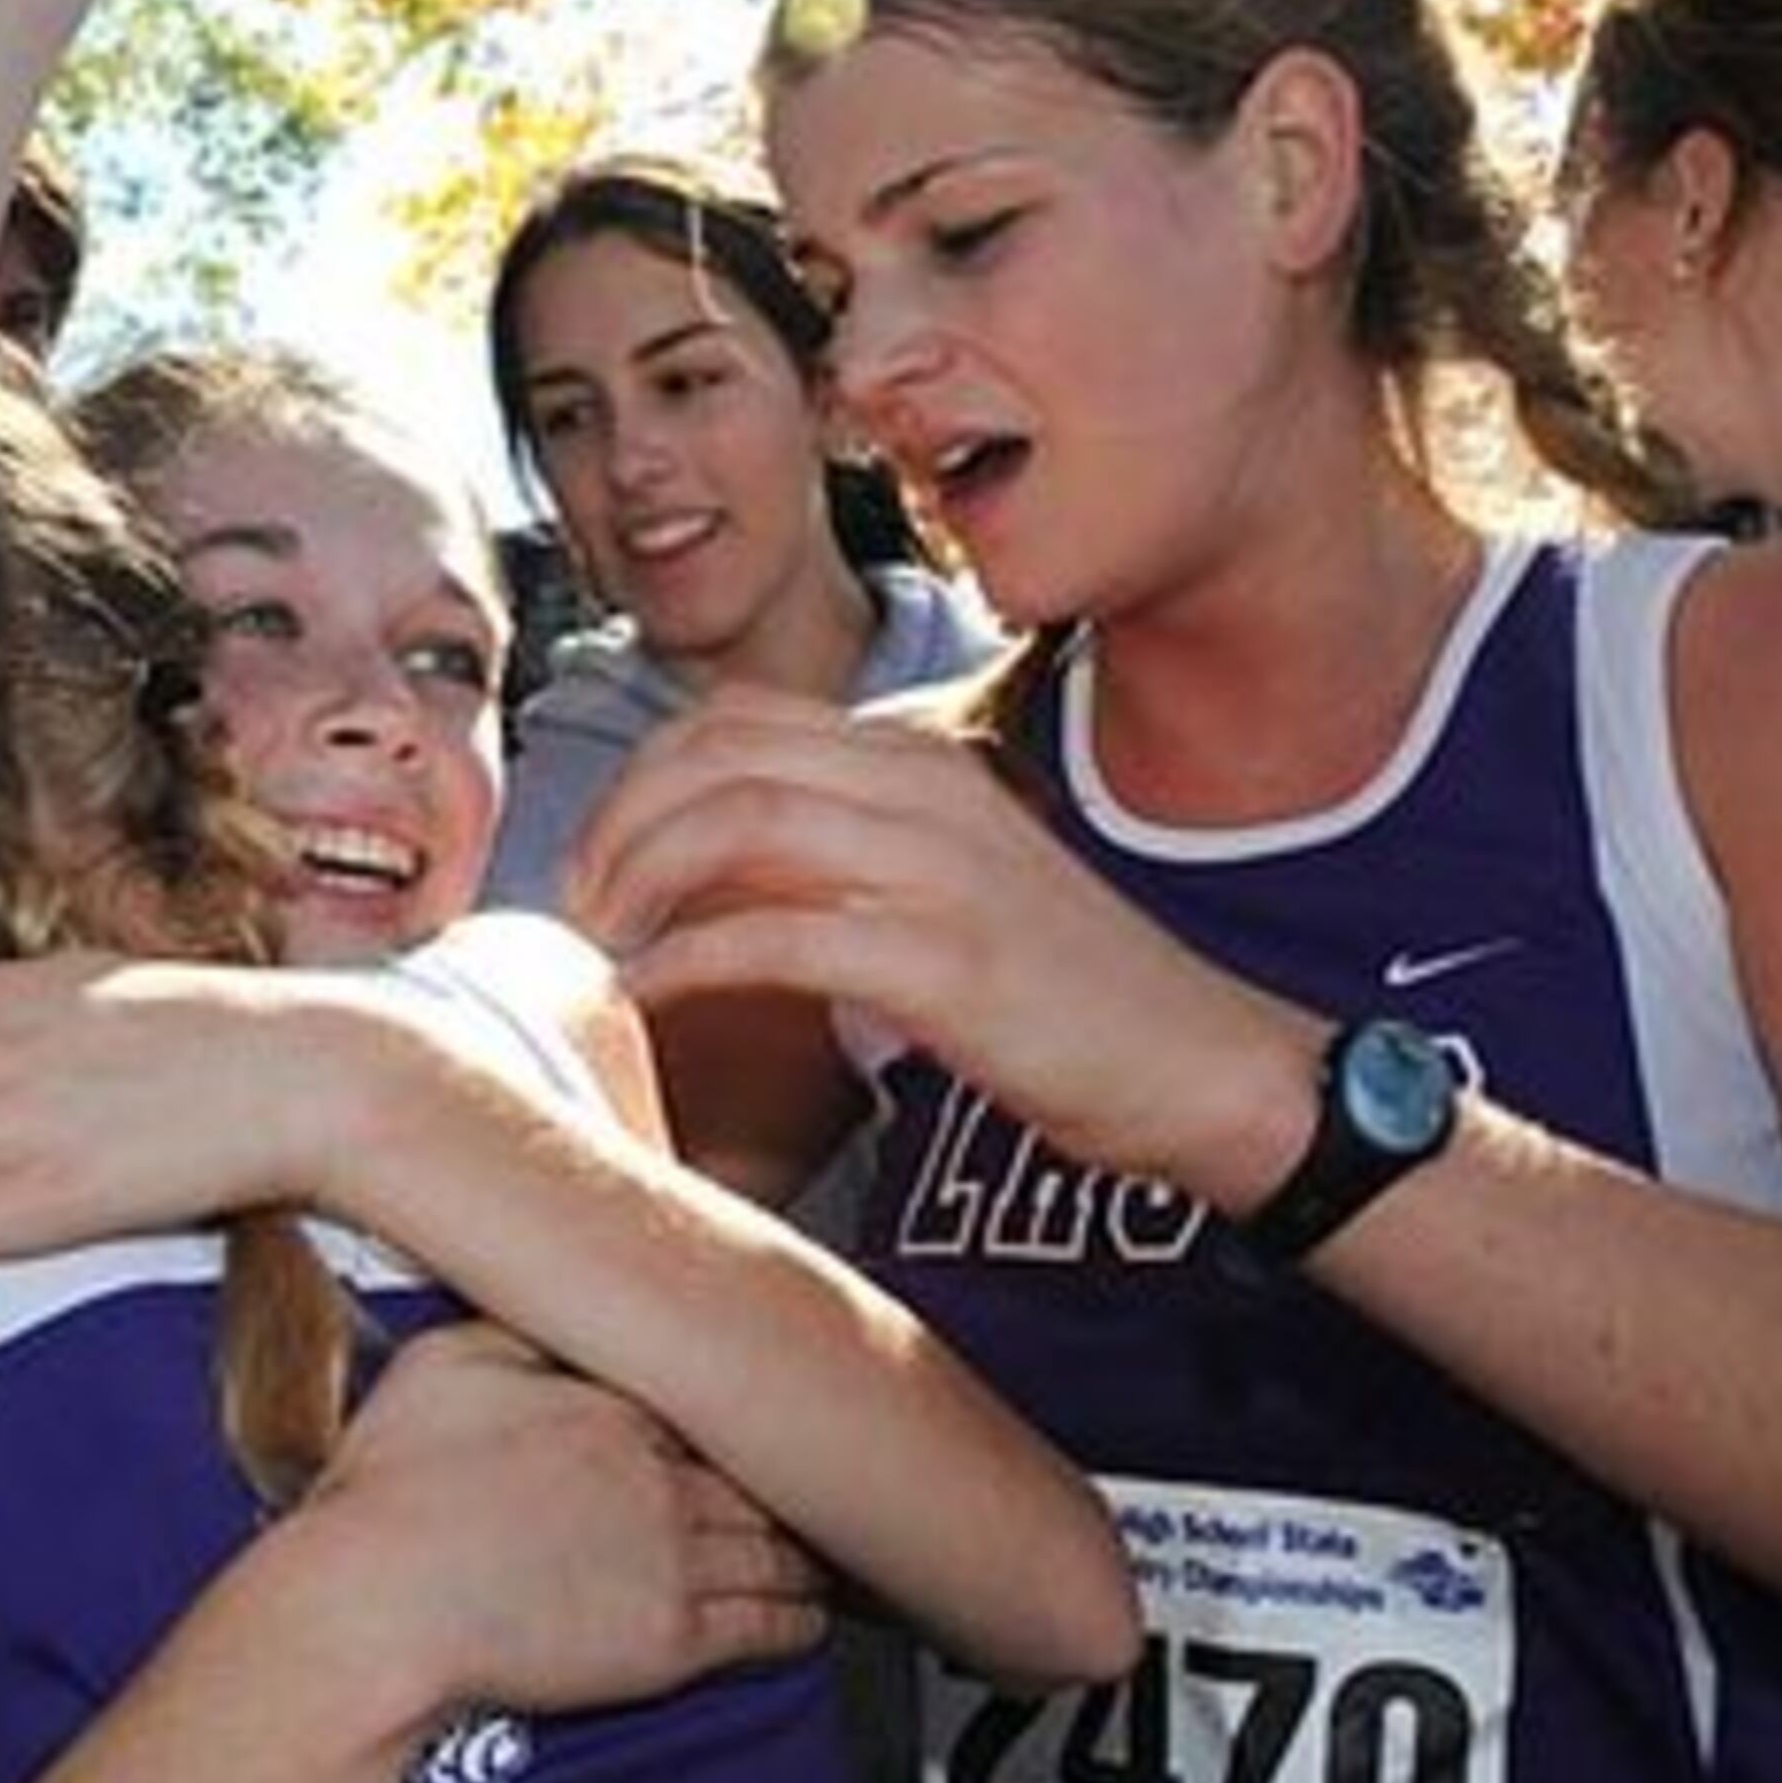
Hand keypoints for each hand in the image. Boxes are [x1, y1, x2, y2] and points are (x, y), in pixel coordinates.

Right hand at [298, 1323, 824, 1719]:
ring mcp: (674, 1562)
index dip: (742, 1404)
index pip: (713, 1393)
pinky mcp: (672, 1643)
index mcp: (611, 1404)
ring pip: (780, 1548)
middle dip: (794, 1477)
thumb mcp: (440, 1365)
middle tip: (825, 1476)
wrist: (375, 1610)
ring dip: (810, 1548)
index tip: (762, 1404)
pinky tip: (812, 1615)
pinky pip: (771, 1626)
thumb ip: (516, 1328)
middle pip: (762, 1470)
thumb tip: (556, 1304)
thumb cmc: (387, 1496)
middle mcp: (659, 1477)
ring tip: (827, 1548)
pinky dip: (804, 1618)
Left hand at [565, 687, 1303, 1191]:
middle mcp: (925, 791)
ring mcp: (936, 871)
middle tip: (578, 901)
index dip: (643, 775)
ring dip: (637, 880)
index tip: (601, 852)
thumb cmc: (1074, 992)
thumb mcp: (957, 879)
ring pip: (733, 822)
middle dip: (619, 821)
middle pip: (716, 756)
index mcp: (924, 759)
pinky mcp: (940, 965)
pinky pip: (771, 934)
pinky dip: (685, 961)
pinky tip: (647, 998)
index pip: (740, 719)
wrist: (1203, 1063)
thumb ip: (853, 850)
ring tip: (600, 944)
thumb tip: (720, 867)